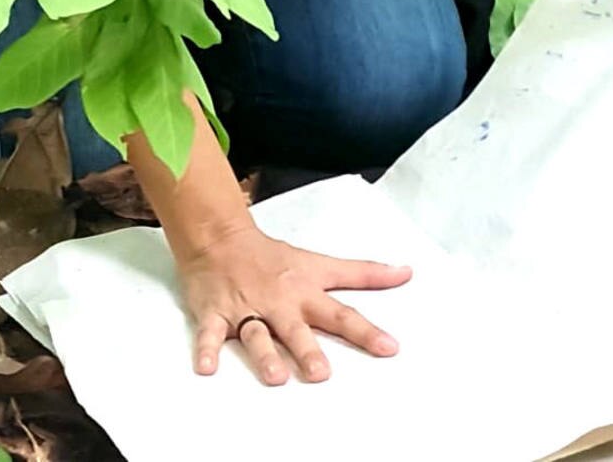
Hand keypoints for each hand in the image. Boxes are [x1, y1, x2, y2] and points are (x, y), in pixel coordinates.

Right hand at [176, 222, 411, 383]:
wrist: (221, 237)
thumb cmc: (274, 257)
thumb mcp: (320, 263)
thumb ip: (363, 273)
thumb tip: (405, 273)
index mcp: (304, 293)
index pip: (342, 314)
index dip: (367, 332)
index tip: (390, 348)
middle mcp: (278, 303)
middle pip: (296, 329)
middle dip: (307, 350)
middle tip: (322, 373)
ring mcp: (246, 309)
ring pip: (256, 334)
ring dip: (264, 354)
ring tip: (275, 376)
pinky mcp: (216, 313)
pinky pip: (210, 333)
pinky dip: (207, 349)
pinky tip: (207, 368)